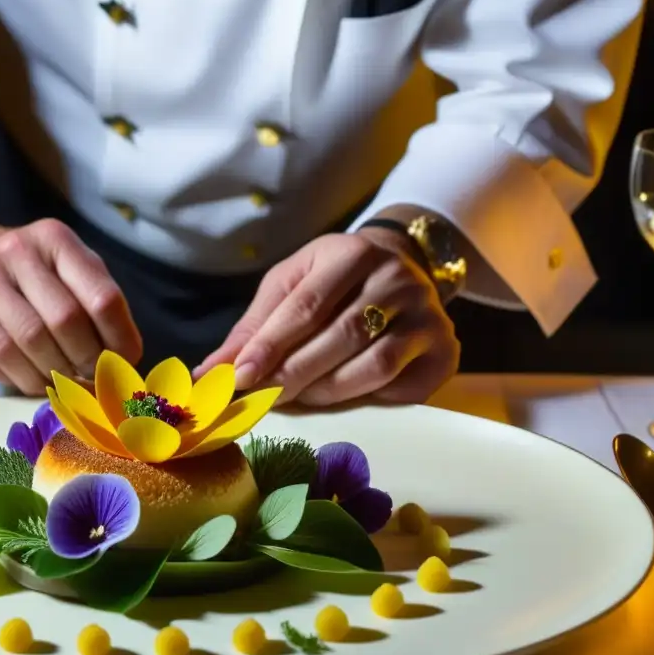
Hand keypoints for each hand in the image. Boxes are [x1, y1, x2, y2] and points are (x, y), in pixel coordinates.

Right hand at [0, 174, 141, 393]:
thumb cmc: (13, 269)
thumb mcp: (55, 263)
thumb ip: (90, 297)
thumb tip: (124, 358)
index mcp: (54, 240)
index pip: (103, 297)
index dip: (120, 339)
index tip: (124, 361)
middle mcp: (17, 253)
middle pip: (67, 323)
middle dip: (87, 361)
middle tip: (92, 378)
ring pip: (32, 345)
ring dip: (56, 375)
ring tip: (64, 382)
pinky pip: (0, 360)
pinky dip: (24, 380)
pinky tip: (33, 379)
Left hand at [196, 228, 459, 405]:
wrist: (404, 267)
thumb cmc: (331, 280)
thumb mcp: (290, 285)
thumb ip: (253, 327)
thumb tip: (208, 372)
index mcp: (353, 253)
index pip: (306, 306)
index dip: (270, 345)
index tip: (239, 377)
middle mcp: (397, 280)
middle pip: (341, 338)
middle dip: (294, 374)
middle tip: (261, 398)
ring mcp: (428, 316)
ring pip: (373, 367)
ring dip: (327, 392)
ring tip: (296, 399)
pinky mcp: (445, 351)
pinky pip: (401, 388)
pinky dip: (366, 401)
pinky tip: (341, 401)